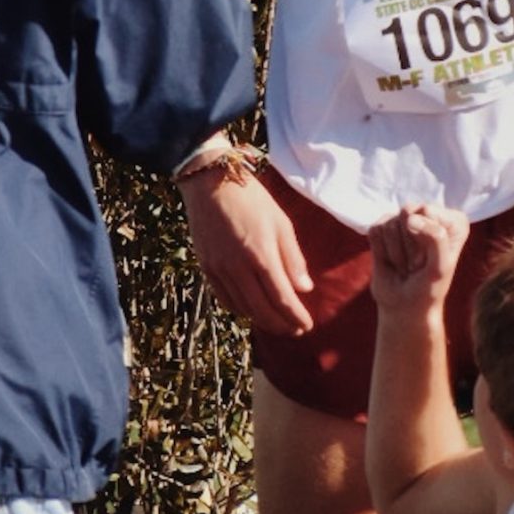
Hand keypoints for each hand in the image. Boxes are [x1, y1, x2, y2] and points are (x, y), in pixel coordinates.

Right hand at [179, 168, 314, 335]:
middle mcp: (238, 267)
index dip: (295, 317)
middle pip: (262, 310)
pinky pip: (225, 299)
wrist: (210, 184)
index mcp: (261, 255)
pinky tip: (252, 310)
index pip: (282, 299)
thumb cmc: (252, 199)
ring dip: (262, 321)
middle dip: (281, 325)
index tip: (307, 326)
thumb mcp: (281, 223)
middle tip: (295, 329)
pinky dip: (241, 310)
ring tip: (277, 323)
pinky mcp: (206, 267)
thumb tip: (304, 289)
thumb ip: (293, 258)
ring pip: (243, 308)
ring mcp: (219, 269)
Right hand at [367, 202, 469, 316]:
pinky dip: (381, 251)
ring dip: (396, 253)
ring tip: (405, 266)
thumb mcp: (440, 267)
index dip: (425, 240)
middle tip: (416, 266)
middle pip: (407, 215)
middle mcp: (429, 216)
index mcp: (453, 222)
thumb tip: (408, 216)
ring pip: (390, 224)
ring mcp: (404, 221)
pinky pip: (375, 230)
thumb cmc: (428, 288)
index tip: (430, 261)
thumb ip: (435, 237)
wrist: (405, 307)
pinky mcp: (383, 229)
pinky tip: (391, 262)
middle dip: (409, 246)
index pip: (428, 212)